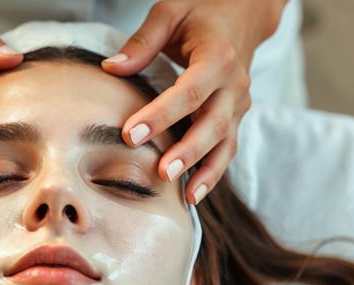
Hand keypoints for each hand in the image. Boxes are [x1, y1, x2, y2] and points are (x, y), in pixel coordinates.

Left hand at [101, 0, 286, 204]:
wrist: (242, 13)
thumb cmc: (200, 11)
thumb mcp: (169, 14)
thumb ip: (141, 42)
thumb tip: (110, 68)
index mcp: (217, 57)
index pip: (190, 91)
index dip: (162, 115)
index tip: (131, 134)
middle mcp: (234, 84)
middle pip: (213, 123)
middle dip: (188, 151)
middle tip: (161, 172)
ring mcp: (238, 103)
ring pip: (225, 142)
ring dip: (206, 170)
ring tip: (185, 196)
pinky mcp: (235, 116)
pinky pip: (227, 148)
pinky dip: (213, 172)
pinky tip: (193, 195)